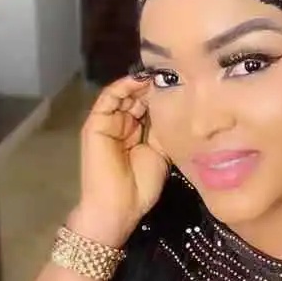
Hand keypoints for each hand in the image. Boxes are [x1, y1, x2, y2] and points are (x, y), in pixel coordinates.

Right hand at [71, 76, 170, 246]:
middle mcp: (122, 125)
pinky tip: (142, 79)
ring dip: (142, 83)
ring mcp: (108, 123)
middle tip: (175, 72)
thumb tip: (178, 107)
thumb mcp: (160, 154)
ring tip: (161, 74)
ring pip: (125, 94)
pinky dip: (124, 86)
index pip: (150, 107)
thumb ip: (163, 131)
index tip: (185, 83)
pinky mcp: (96, 123)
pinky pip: (109, 98)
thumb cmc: (140, 188)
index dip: (164, 95)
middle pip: (139, 98)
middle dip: (155, 86)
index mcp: (137, 134)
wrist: (118, 207)